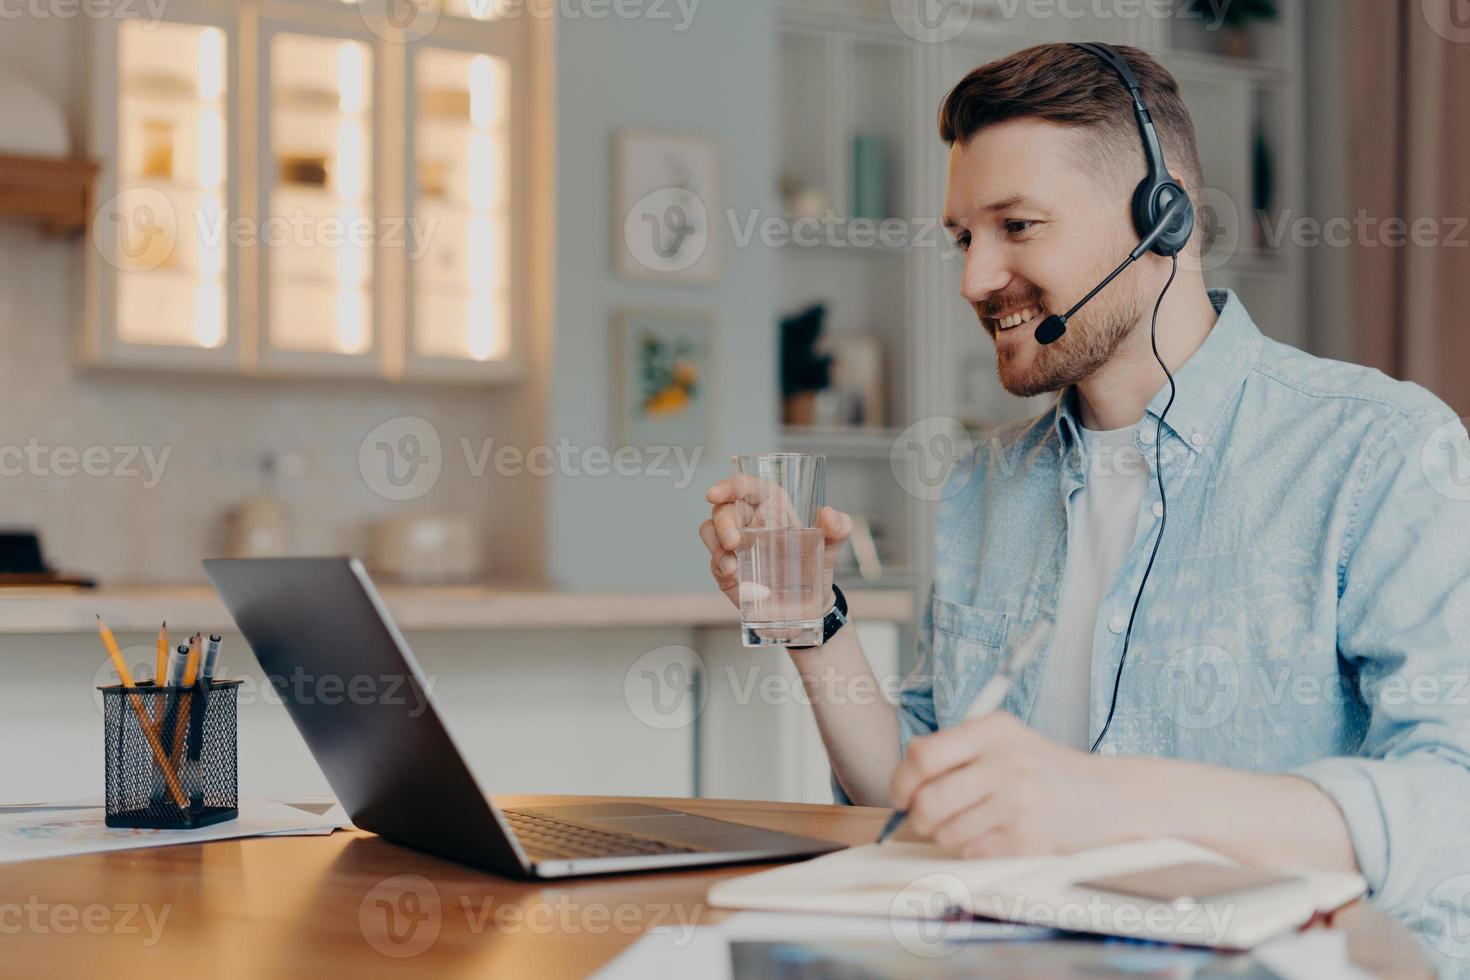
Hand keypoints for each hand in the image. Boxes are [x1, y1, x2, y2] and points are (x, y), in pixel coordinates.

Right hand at [699, 476, 851, 610]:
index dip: (729, 485)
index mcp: (771, 507)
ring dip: (716, 542)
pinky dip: (719, 564)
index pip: (746, 486)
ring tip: (731, 561)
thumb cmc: (816, 566)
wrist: (808, 606)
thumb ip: (838, 527)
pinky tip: (732, 573)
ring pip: (710, 530)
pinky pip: (714, 560)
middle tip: (733, 540)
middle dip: (723, 522)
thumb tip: (829, 514)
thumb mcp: (832, 545)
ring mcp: (735, 545)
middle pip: (724, 508)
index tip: (716, 494)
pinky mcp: (727, 568)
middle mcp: (749, 521)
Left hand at [889, 713, 1143, 857]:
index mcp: (993, 730)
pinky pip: (972, 851)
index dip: (901, 781)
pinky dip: (973, 849)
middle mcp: (1004, 762)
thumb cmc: (1046, 769)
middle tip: (926, 819)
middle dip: (918, 817)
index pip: (922, 755)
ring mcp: (1017, 801)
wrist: (1109, 796)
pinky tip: (992, 835)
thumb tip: (905, 777)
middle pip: (928, 800)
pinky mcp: (1026, 838)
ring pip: (947, 831)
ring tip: (969, 824)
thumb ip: (957, 749)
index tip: (901, 795)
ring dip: (947, 835)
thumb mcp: (1006, 739)